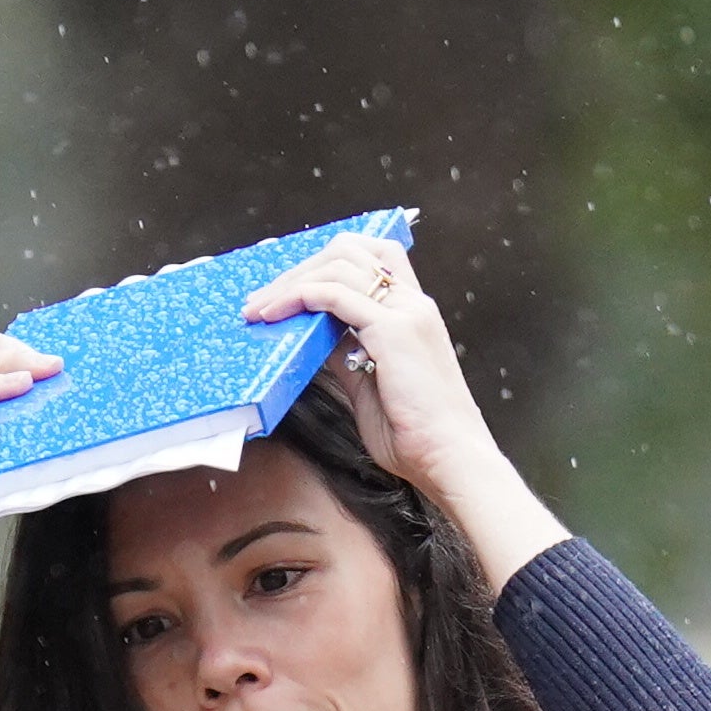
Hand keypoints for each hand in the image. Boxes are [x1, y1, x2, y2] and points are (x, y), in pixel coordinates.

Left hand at [250, 235, 500, 505]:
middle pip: (349, 250)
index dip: (327, 263)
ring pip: (338, 265)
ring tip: (259, 308)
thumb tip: (316, 340)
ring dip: (291, 282)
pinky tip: (276, 313)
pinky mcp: (392, 330)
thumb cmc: (418, 438)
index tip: (291, 287)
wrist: (451, 460)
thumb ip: (347, 356)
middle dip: (300, 268)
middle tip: (263, 298)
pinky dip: (300, 297)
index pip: (371, 258)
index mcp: (413, 314)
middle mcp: (412, 304)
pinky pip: (335, 295)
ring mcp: (405, 312)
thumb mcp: (370, 388)